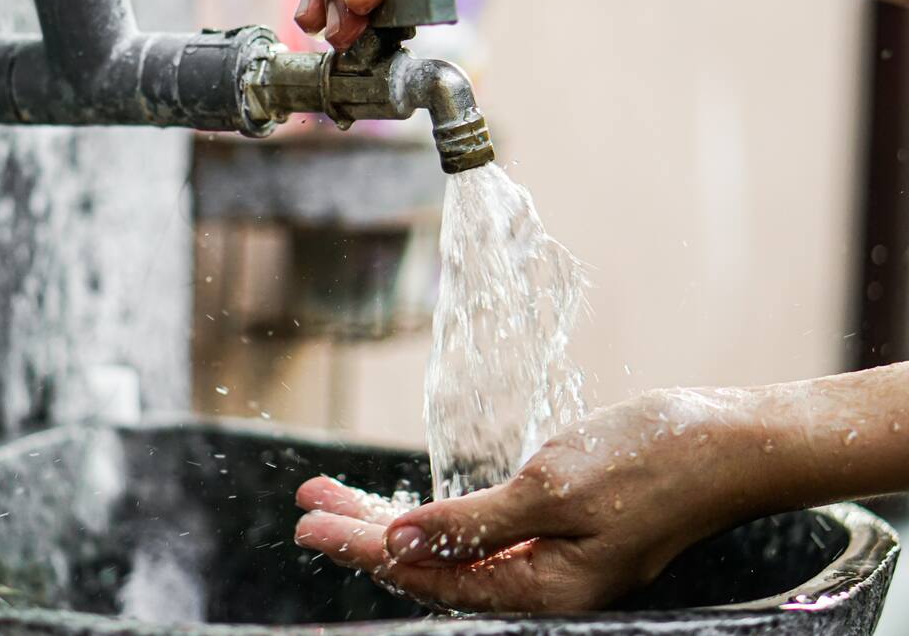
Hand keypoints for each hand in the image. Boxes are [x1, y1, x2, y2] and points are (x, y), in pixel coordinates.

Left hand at [294, 388, 781, 612]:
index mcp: (540, 589)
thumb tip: (400, 544)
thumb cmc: (648, 462)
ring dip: (393, 521)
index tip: (310, 522)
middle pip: (429, 566)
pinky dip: (436, 516)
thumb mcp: (553, 490)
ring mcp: (550, 559)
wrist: (726, 444)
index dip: (362, 548)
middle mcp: (540, 585)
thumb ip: (474, 524)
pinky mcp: (558, 531)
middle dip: (364, 533)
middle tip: (307, 505)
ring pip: (449, 548)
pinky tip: (407, 509)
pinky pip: (478, 533)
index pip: (425, 576)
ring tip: (336, 496)